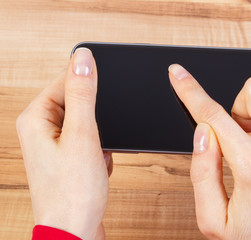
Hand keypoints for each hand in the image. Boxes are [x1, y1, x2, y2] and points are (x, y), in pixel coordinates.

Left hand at [16, 48, 112, 239]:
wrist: (76, 231)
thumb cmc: (73, 193)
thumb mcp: (82, 135)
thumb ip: (83, 94)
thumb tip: (83, 60)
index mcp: (36, 118)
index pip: (65, 81)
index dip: (90, 91)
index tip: (101, 107)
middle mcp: (41, 129)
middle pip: (78, 104)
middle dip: (96, 121)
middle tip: (95, 141)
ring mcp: (54, 145)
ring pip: (88, 123)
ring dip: (100, 138)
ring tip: (94, 158)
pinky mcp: (67, 157)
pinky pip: (91, 140)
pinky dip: (100, 150)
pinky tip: (95, 167)